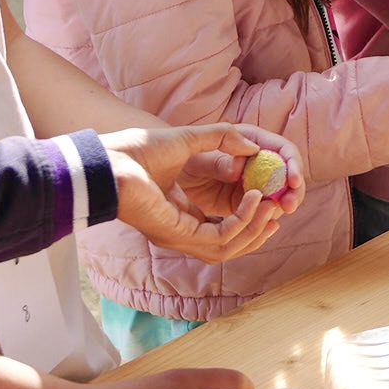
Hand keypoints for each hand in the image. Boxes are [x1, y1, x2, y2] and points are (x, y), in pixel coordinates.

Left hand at [99, 124, 296, 263]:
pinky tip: (254, 199)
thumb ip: (221, 140)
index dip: (247, 221)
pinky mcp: (178, 234)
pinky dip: (242, 221)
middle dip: (257, 231)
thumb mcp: (188, 142)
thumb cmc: (136, 151)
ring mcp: (178, 236)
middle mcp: (180, 232)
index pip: (220, 230)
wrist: (109, 159)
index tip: (268, 203)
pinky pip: (220, 238)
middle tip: (278, 211)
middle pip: (229, 246)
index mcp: (179, 217)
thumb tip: (253, 146)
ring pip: (229, 248)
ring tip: (272, 205)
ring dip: (255, 228)